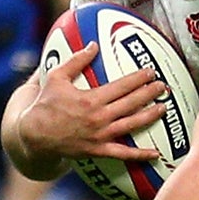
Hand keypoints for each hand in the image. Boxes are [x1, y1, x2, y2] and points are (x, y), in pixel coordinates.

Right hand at [20, 44, 165, 164]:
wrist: (35, 136)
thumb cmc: (45, 105)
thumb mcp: (56, 78)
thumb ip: (76, 60)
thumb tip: (93, 45)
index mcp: (91, 99)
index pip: (122, 86)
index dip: (139, 78)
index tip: (151, 72)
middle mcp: (99, 117)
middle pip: (132, 103)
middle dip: (150, 93)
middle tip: (163, 86)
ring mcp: (101, 136)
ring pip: (132, 124)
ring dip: (150, 116)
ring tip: (163, 108)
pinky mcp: (99, 150)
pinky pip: (123, 153)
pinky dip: (140, 154)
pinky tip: (155, 153)